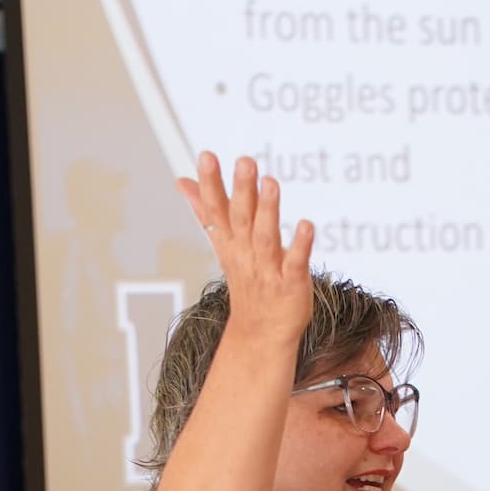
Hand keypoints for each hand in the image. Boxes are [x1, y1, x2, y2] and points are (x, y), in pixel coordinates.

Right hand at [175, 151, 314, 351]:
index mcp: (230, 242)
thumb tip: (182, 181)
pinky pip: (295, 263)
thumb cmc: (248, 282)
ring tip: (271, 183)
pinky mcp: (292, 283)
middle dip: (242, 191)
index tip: (206, 156)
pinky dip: (300, 245)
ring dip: (268, 211)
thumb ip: (206, 210)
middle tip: (245, 161)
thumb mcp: (223, 245)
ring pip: (266, 238)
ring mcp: (268, 269)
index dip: (211, 184)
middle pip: (241, 219)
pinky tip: (307, 225)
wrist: (261, 334)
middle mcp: (247, 253)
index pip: (216, 210)